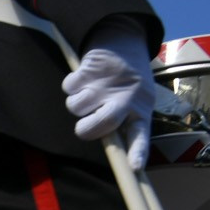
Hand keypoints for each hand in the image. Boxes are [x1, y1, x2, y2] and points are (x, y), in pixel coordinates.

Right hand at [61, 20, 154, 168]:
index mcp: (140, 110)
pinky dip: (72, 84)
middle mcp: (124, 99)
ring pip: (75, 107)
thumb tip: (116, 155)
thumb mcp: (138, 102)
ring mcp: (105, 85)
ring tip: (90, 92)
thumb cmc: (130, 83)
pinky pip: (68, 87)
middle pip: (99, 124)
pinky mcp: (88, 70)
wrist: (124, 42)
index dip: (137, 153)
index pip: (140, 136)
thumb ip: (127, 124)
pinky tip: (84, 79)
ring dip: (77, 102)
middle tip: (87, 122)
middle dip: (86, 128)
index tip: (134, 167)